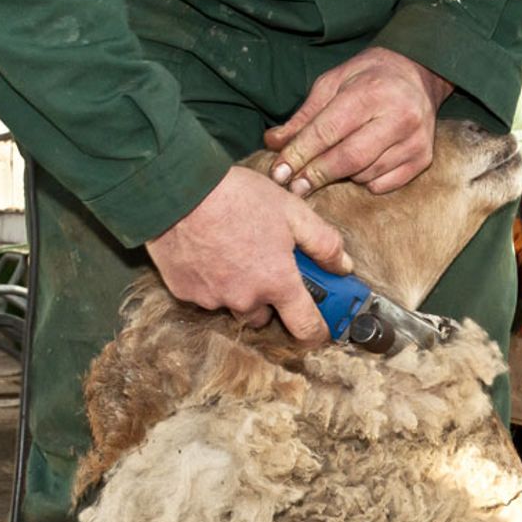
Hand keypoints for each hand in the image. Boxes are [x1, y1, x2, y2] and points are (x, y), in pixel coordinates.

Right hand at [145, 166, 352, 344]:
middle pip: (266, 315)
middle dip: (271, 297)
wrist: (178, 188)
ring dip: (240, 288)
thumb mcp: (293, 211)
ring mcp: (212, 298)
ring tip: (235, 252)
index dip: (317, 333)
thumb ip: (325, 243)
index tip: (320, 331)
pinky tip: (209, 252)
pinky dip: (211, 280)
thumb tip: (343, 267)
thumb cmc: (238, 197)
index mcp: (278, 282)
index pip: (306, 328)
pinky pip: (206, 294)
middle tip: (266, 265)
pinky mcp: (184, 292)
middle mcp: (246, 298)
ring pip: (234, 304)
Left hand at [264, 47, 452, 195]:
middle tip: (295, 187)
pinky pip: (384, 184)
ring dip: (342, 176)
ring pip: (366, 174)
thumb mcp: (333, 83)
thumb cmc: (370, 77)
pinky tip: (361, 167)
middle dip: (317, 174)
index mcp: (372, 92)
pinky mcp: (423, 159)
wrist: (419, 74)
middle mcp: (399, 117)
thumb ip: (305, 116)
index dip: (300, 154)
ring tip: (332, 165)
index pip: (328, 131)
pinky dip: (366, 181)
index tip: (279, 172)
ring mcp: (415, 140)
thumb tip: (273, 143)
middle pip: (349, 158)